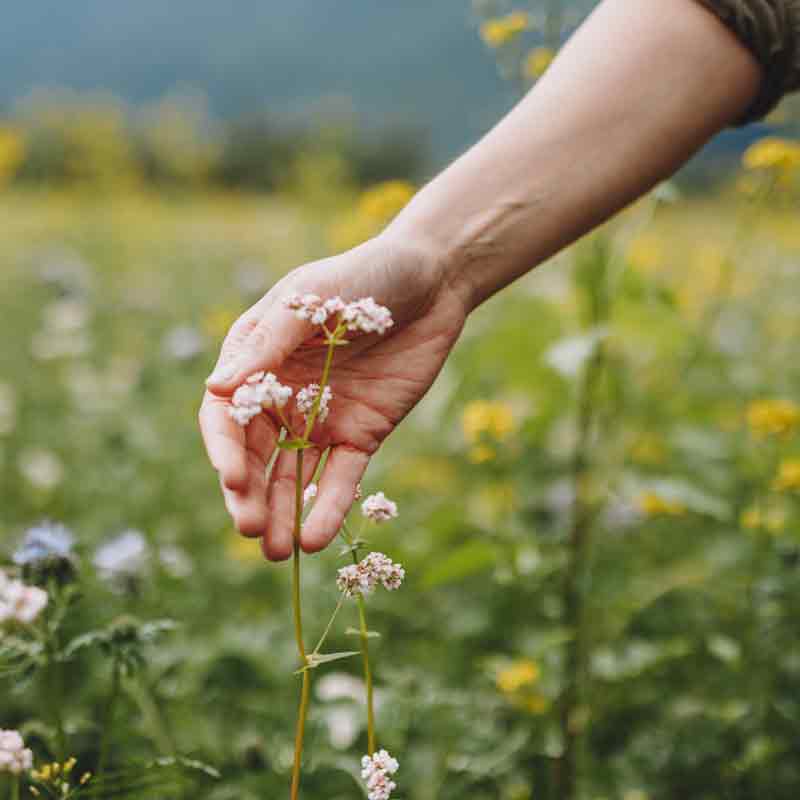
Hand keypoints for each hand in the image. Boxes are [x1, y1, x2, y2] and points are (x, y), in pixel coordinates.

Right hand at [199, 233, 467, 559]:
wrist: (431, 281)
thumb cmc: (364, 276)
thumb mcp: (312, 299)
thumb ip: (269, 344)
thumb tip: (216, 389)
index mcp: (258, 361)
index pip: (228, 415)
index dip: (226, 450)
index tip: (233, 480)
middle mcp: (282, 397)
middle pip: (255, 456)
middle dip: (250, 495)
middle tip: (250, 530)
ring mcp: (321, 419)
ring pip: (293, 476)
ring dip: (282, 514)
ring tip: (277, 553)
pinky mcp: (361, 434)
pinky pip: (340, 477)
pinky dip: (328, 507)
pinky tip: (317, 538)